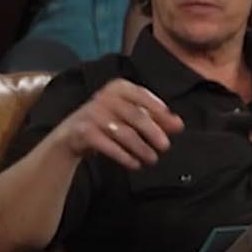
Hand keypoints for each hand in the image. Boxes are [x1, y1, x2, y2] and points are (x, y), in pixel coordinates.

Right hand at [51, 79, 183, 169]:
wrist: (72, 134)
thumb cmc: (109, 122)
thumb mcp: (132, 116)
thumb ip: (156, 118)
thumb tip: (179, 124)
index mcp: (118, 88)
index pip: (142, 95)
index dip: (159, 110)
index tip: (175, 126)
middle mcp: (104, 97)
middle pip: (136, 116)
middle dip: (154, 133)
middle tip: (165, 147)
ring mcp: (92, 114)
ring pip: (124, 133)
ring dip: (141, 148)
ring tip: (152, 159)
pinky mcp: (84, 132)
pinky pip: (109, 146)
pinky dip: (124, 156)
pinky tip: (135, 164)